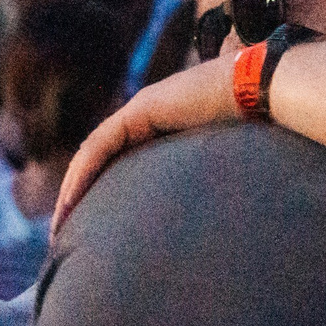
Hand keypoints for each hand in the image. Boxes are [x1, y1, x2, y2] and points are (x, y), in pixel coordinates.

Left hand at [52, 51, 243, 229]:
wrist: (265, 91)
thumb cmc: (260, 130)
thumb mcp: (225, 164)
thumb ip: (208, 184)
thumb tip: (215, 230)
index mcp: (168, 129)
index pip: (121, 163)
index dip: (101, 193)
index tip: (90, 228)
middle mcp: (150, 116)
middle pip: (101, 159)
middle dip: (78, 196)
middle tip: (63, 234)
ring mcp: (144, 109)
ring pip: (94, 153)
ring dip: (72, 189)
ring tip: (60, 223)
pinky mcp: (142, 109)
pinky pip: (101, 144)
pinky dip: (84, 172)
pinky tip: (71, 198)